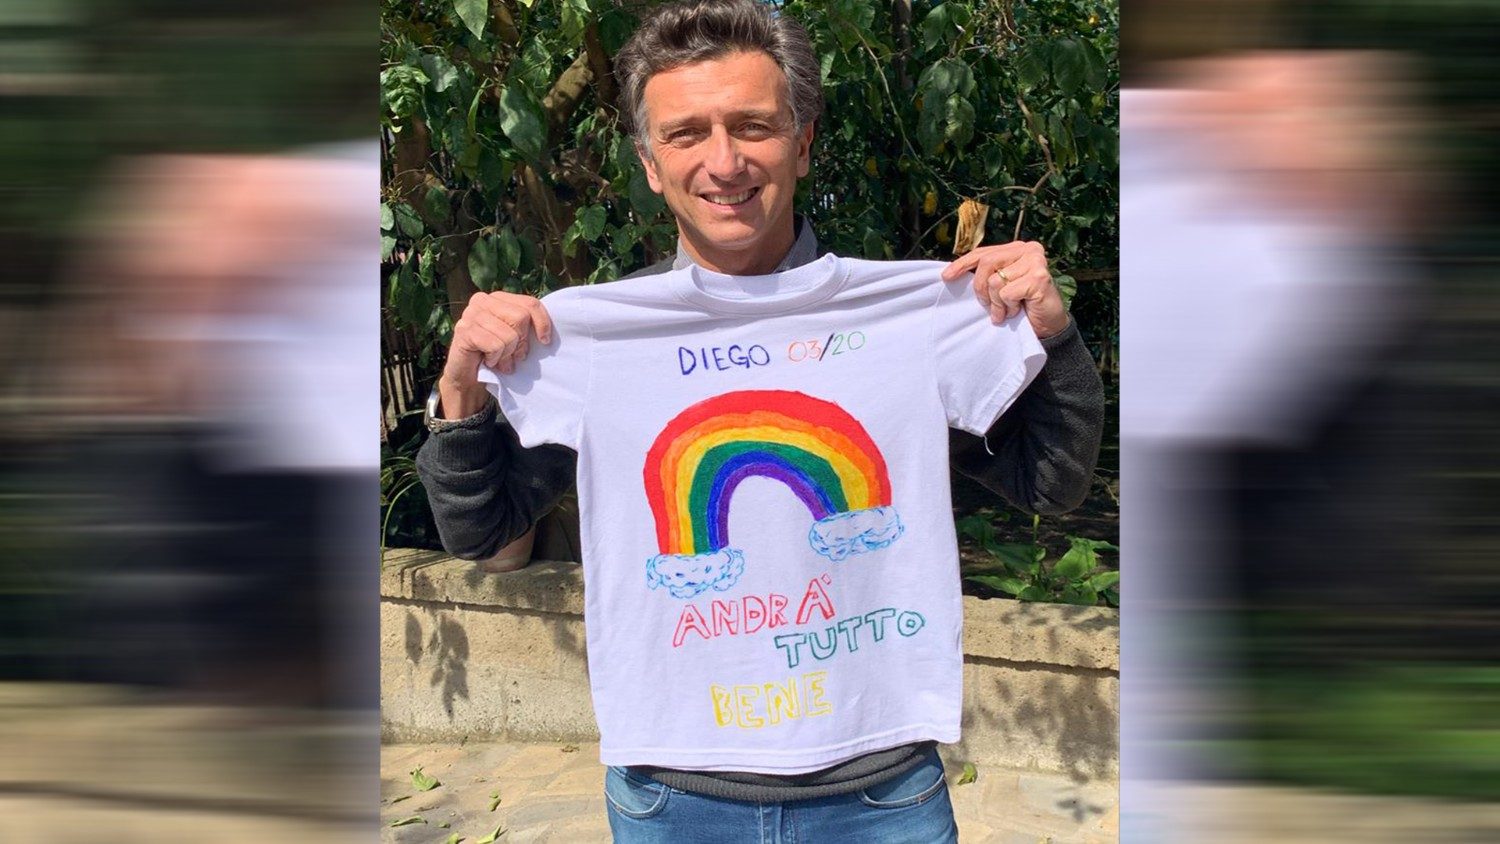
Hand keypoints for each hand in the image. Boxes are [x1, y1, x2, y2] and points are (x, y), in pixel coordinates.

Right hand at [437, 291, 552, 418]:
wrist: (466, 376)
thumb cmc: (494, 355)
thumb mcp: (514, 337)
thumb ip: (525, 326)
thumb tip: (546, 333)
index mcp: (497, 298)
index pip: (530, 303)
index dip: (542, 323)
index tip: (545, 341)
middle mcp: (482, 301)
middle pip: (521, 317)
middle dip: (522, 343)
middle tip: (515, 357)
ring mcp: (470, 314)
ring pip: (509, 335)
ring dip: (508, 355)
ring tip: (501, 362)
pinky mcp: (463, 331)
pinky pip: (495, 345)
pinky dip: (496, 358)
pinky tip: (488, 361)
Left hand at [941, 240, 1068, 338]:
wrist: (1048, 325)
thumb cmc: (1022, 305)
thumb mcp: (1001, 286)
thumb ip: (987, 274)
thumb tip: (953, 273)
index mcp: (1017, 248)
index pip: (983, 252)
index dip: (963, 264)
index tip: (946, 276)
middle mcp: (1028, 249)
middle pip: (986, 263)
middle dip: (981, 289)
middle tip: (988, 306)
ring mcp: (1035, 261)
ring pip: (995, 281)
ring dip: (997, 303)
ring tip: (1008, 310)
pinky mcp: (1039, 277)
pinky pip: (1007, 293)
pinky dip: (1008, 307)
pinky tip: (1019, 310)